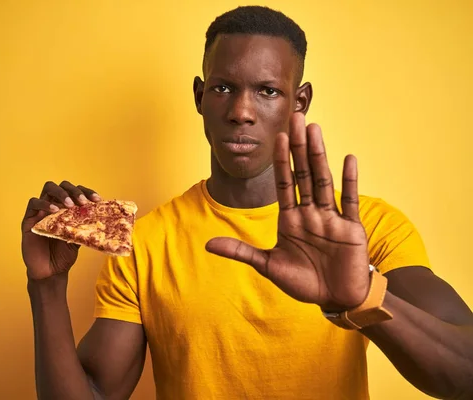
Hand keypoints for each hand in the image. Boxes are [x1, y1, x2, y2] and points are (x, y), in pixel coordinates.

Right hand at [21, 181, 101, 280]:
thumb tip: (101, 215)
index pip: (76, 192)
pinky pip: (33, 203)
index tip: (97, 200)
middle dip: (74, 191)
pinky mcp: (29, 219)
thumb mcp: (79, 237)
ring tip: (70, 205)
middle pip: (62, 185)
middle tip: (83, 202)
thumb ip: (85, 225)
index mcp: (67, 208)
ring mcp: (41, 211)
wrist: (50, 272)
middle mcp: (54, 206)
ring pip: (48, 188)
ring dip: (61, 193)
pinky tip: (54, 210)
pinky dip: (45, 204)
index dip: (87, 192)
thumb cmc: (64, 254)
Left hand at [206, 113, 370, 310]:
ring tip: (314, 129)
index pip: (284, 183)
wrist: (336, 300)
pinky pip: (351, 200)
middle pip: (303, 173)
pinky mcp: (351, 228)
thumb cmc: (304, 283)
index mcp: (290, 219)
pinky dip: (350, 181)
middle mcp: (310, 213)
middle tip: (296, 117)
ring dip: (319, 155)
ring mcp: (331, 218)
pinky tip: (348, 158)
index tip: (277, 136)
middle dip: (298, 146)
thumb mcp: (268, 266)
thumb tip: (207, 244)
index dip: (280, 160)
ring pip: (323, 180)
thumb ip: (241, 252)